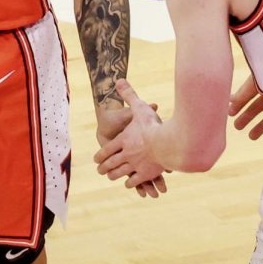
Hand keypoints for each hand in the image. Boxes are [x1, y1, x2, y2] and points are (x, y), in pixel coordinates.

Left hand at [94, 80, 168, 196]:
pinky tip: (130, 184)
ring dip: (114, 175)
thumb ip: (128, 94)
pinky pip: (134, 180)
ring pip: (120, 173)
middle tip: (99, 170)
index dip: (100, 155)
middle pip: (110, 163)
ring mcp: (135, 165)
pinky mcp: (145, 173)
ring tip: (111, 177)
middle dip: (104, 167)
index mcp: (123, 140)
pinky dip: (131, 183)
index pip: (106, 150)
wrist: (166, 143)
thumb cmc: (153, 124)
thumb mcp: (139, 107)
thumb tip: (118, 80)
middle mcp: (126, 154)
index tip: (96, 159)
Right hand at [229, 74, 262, 139]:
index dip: (239, 101)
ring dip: (260, 125)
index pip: (249, 90)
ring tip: (250, 137)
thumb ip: (244, 93)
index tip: (229, 112)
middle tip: (236, 126)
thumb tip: (228, 102)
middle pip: (260, 102)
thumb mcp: (257, 81)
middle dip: (248, 115)